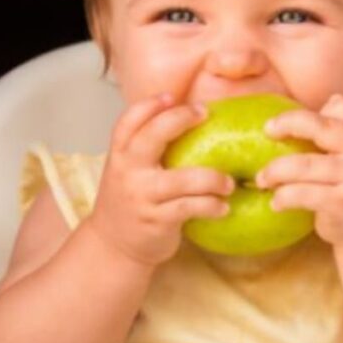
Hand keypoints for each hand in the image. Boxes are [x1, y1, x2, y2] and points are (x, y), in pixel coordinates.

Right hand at [88, 94, 234, 265]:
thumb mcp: (130, 171)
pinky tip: (223, 207)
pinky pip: (190, 207)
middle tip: (205, 114)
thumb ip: (149, 148)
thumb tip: (190, 116)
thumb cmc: (132, 200)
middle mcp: (128, 171)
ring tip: (229, 183)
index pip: (127, 122)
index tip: (171, 97)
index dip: (148, 105)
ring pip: (182, 179)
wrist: (113, 246)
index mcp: (120, 155)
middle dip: (180, 119)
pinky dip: (211, 206)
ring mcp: (141, 196)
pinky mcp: (156, 220)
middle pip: (152, 136)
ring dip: (212, 179)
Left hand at [255, 93, 342, 246]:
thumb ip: (341, 131)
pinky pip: (302, 194)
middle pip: (319, 126)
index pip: (342, 105)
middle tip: (268, 131)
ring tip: (262, 179)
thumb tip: (290, 117)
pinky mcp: (342, 203)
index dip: (318, 111)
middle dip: (287, 124)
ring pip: (303, 164)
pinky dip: (283, 197)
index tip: (301, 125)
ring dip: (274, 171)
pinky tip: (276, 202)